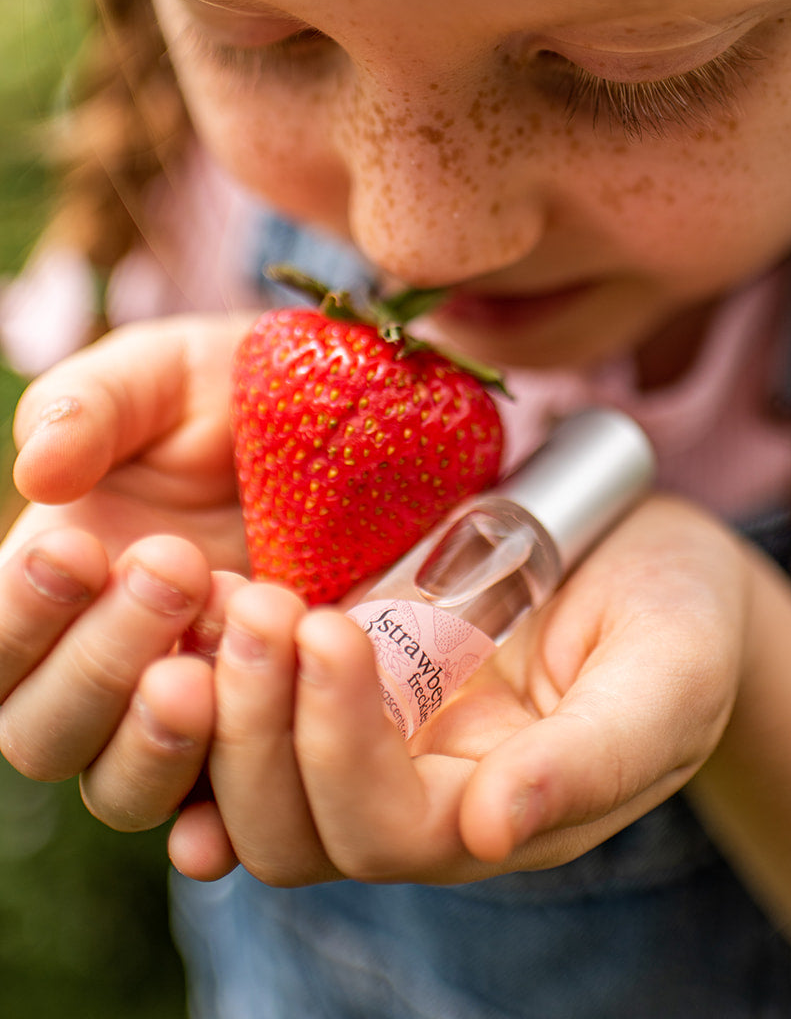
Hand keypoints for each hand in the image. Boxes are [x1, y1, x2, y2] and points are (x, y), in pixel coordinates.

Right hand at [0, 315, 253, 814]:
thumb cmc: (230, 396)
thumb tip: (39, 470)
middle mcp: (97, 670)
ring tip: (217, 649)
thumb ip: (92, 406)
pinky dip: (221, 816)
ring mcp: (182, 713)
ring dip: (159, 733)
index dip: (19, 615)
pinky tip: (234, 806)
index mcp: (47, 589)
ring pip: (121, 787)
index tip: (80, 547)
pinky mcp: (264, 738)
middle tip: (178, 565)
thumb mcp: (163, 376)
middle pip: (42, 733)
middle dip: (100, 659)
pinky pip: (227, 819)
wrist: (353, 421)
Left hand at [161, 495, 748, 885]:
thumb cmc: (680, 615)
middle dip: (258, 726)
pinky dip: (213, 671)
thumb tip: (492, 831)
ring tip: (231, 594)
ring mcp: (372, 737)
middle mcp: (418, 796)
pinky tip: (201, 604)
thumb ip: (596, 756)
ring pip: (250, 780)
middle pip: (292, 827)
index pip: (387, 832)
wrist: (652, 553)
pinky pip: (250, 706)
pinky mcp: (344, 673)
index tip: (329, 627)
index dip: (340, 747)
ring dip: (224, 698)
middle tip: (257, 605)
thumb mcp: (669, 673)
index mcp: (498, 814)